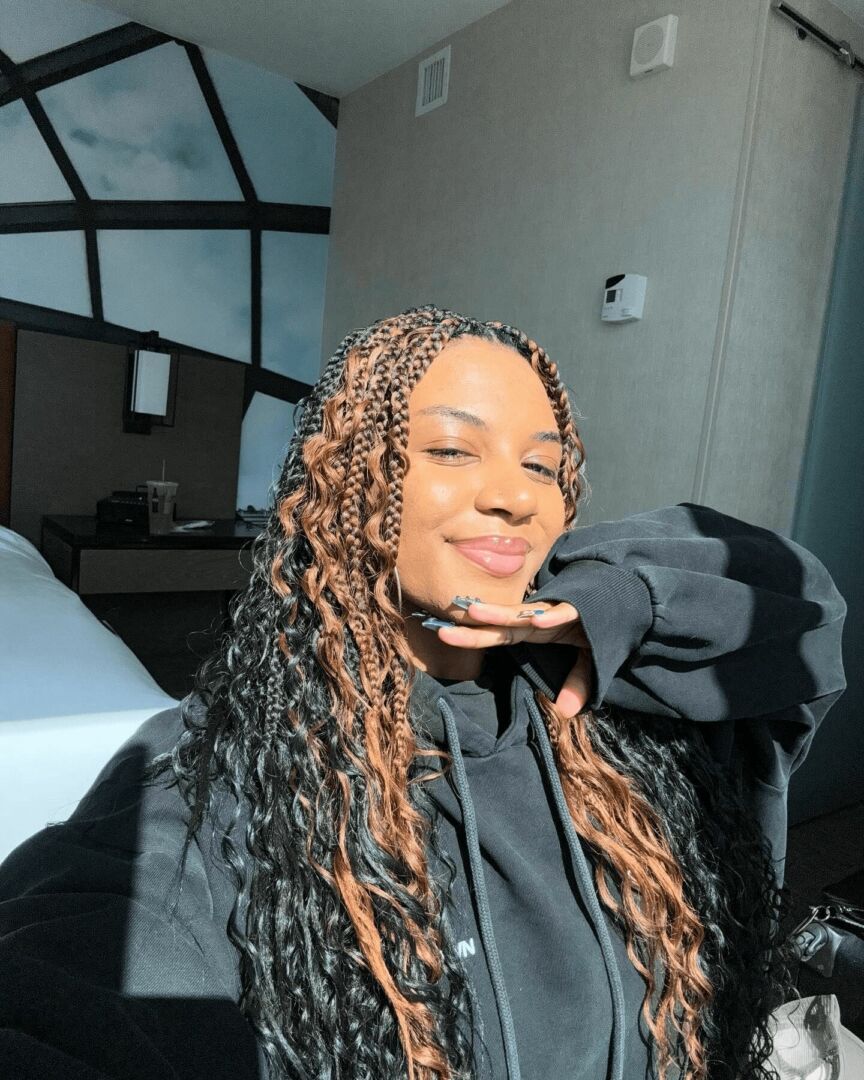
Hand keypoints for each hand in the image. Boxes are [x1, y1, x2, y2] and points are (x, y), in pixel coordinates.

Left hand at [430, 599, 593, 718]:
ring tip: (475, 613)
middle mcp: (540, 619)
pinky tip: (538, 619)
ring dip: (501, 614)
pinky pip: (566, 612)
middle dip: (474, 626)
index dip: (473, 637)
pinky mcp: (582, 607)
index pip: (498, 636)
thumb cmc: (597, 625)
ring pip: (525, 613)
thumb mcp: (588, 661)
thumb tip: (565, 712)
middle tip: (442, 630)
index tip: (443, 635)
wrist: (627, 597)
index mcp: (535, 630)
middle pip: (502, 624)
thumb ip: (576, 684)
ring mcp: (559, 611)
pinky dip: (553, 616)